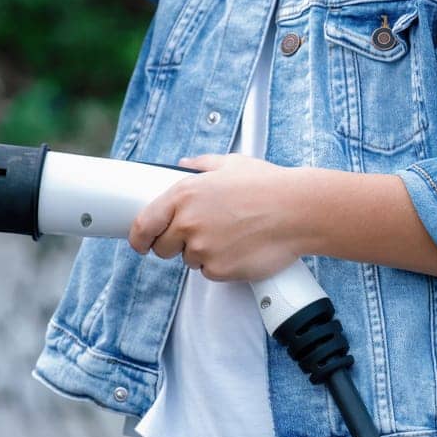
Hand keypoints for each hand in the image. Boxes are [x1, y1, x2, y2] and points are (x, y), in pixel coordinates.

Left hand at [127, 154, 304, 281]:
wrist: (297, 211)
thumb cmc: (267, 185)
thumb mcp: (231, 164)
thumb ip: (201, 165)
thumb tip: (183, 164)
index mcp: (183, 194)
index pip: (143, 224)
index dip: (138, 238)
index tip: (141, 243)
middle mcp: (187, 222)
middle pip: (163, 247)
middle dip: (175, 244)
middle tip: (200, 234)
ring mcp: (202, 248)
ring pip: (189, 260)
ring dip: (202, 253)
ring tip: (230, 235)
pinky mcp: (219, 269)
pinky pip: (210, 272)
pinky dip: (221, 265)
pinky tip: (239, 248)